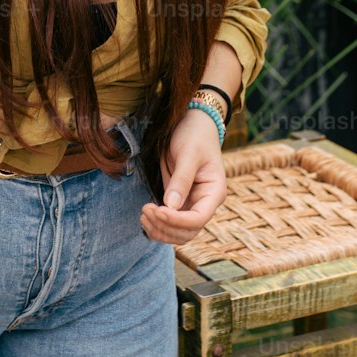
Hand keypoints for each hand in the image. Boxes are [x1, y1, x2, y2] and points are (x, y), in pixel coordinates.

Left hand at [139, 108, 226, 245]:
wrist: (192, 124)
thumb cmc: (194, 135)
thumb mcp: (188, 153)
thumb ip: (181, 179)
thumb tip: (171, 206)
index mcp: (214, 192)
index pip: (198, 219)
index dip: (177, 221)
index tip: (157, 210)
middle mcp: (205, 203)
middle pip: (188, 231)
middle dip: (166, 227)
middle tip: (145, 211)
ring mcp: (191, 204)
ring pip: (178, 232)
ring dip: (160, 229)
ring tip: (143, 215)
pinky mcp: (179, 202)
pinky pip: (170, 223)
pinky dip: (157, 225)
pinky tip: (145, 217)